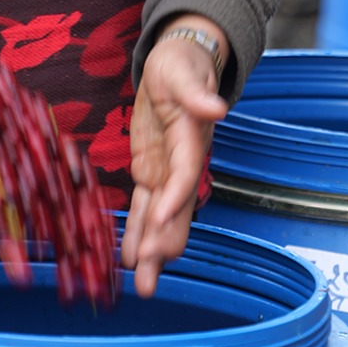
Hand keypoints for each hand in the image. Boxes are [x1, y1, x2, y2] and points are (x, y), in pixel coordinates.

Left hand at [120, 19, 229, 297]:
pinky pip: (144, 206)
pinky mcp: (150, 171)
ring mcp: (166, 170)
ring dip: (152, 249)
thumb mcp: (184, 70)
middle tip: (150, 276)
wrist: (179, 62)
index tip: (161, 220)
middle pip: (176, 208)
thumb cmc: (182, 64)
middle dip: (164, 241)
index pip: (184, 173)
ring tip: (143, 285)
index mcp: (191, 138)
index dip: (175, 197)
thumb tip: (218, 107)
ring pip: (160, 216)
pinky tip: (129, 260)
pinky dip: (138, 231)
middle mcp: (182, 162)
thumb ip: (197, 92)